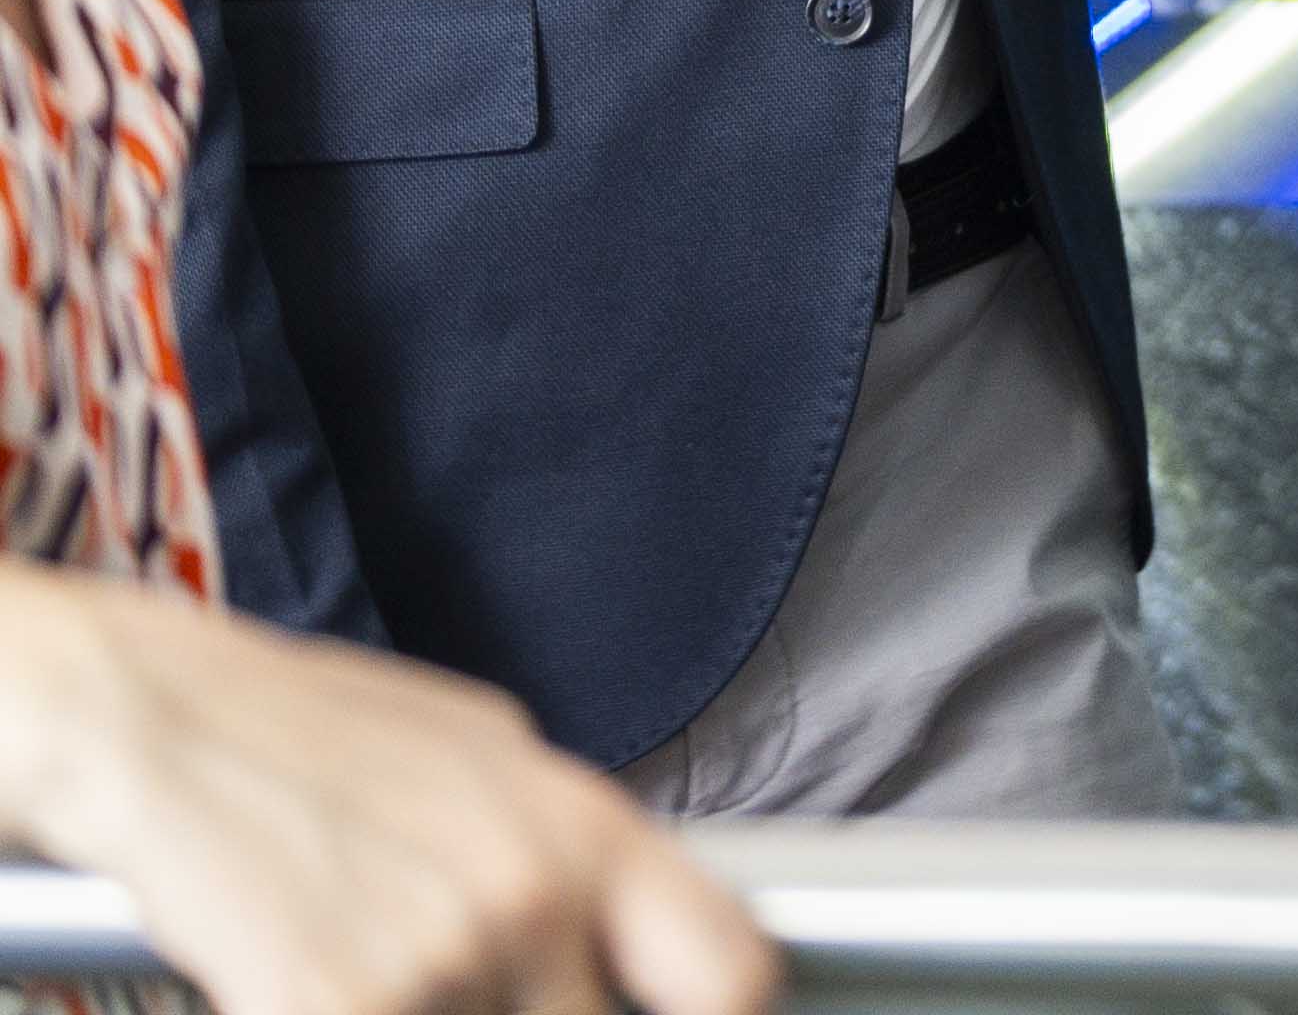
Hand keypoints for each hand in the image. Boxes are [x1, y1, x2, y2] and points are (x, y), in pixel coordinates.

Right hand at [0, 563, 770, 1014]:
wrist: (156, 722)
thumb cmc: (310, 736)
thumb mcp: (485, 758)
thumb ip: (562, 851)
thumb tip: (624, 930)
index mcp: (587, 828)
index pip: (730, 971)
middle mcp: (536, 895)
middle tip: (468, 990)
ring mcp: (443, 960)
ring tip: (376, 964)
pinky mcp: (340, 1007)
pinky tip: (301, 984)